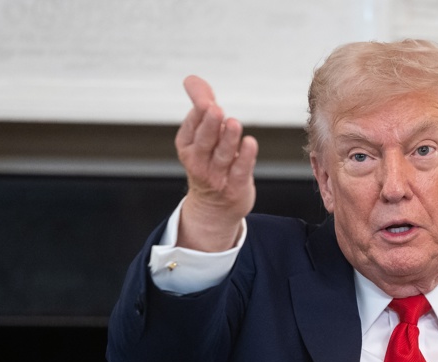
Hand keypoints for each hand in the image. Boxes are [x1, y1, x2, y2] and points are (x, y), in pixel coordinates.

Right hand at [173, 75, 258, 250]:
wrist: (214, 208)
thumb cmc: (209, 161)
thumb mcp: (200, 134)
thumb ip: (200, 104)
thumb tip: (191, 79)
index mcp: (187, 145)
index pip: (192, 125)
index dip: (200, 112)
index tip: (207, 99)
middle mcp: (198, 161)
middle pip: (205, 140)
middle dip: (210, 124)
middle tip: (215, 109)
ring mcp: (217, 176)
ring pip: (222, 155)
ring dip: (228, 139)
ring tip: (234, 124)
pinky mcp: (235, 187)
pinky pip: (240, 171)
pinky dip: (245, 157)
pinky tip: (250, 143)